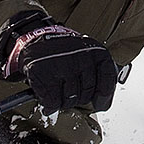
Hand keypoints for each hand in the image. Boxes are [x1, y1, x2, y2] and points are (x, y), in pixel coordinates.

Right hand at [0, 11, 116, 114]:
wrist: (35, 39)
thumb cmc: (62, 52)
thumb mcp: (86, 55)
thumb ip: (97, 74)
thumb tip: (101, 103)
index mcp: (96, 52)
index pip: (108, 80)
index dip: (104, 96)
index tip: (98, 104)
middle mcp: (82, 58)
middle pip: (87, 95)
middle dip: (77, 98)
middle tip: (68, 90)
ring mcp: (63, 66)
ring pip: (70, 101)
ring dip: (62, 101)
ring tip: (57, 90)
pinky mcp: (45, 75)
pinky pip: (53, 102)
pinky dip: (49, 104)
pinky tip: (47, 96)